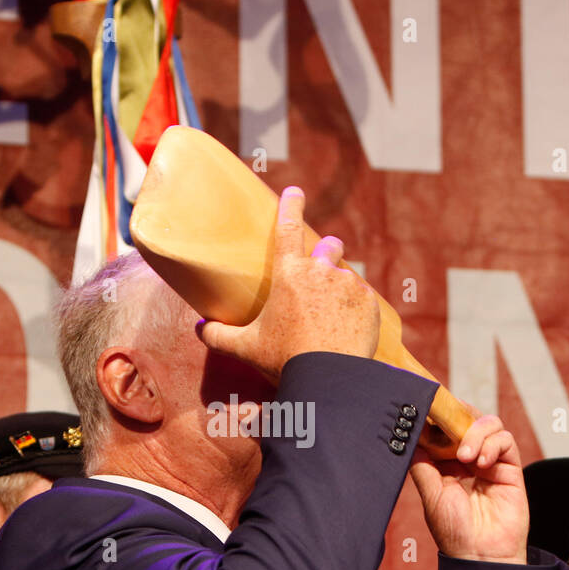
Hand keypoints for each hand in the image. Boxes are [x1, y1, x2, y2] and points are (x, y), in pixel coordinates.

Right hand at [197, 186, 378, 380]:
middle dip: (327, 250)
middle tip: (319, 270)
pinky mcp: (369, 303)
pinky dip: (356, 309)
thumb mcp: (245, 348)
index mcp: (289, 273)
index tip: (294, 191)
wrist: (330, 378)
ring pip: (346, 275)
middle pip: (329, 245)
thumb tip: (199, 330)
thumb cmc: (285, 359)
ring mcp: (348, 285)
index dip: (291, 205)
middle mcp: (321, 271)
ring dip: (339, 287)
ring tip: (332, 314)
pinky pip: (362, 299)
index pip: (288, 226)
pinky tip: (347, 328)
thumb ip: (218, 336)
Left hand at [409, 409, 528, 563]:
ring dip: (475, 433)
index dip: (438, 416)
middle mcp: (469, 458)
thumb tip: (411, 436)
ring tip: (466, 456)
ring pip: (488, 423)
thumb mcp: (431, 494)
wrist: (480, 555)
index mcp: (447, 463)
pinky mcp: (510, 468)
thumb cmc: (454, 531)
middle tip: (448, 422)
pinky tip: (481, 463)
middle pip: (467, 418)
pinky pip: (505, 441)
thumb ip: (423, 464)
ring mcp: (490, 461)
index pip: (444, 428)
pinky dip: (492, 444)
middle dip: (457, 415)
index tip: (427, 406)